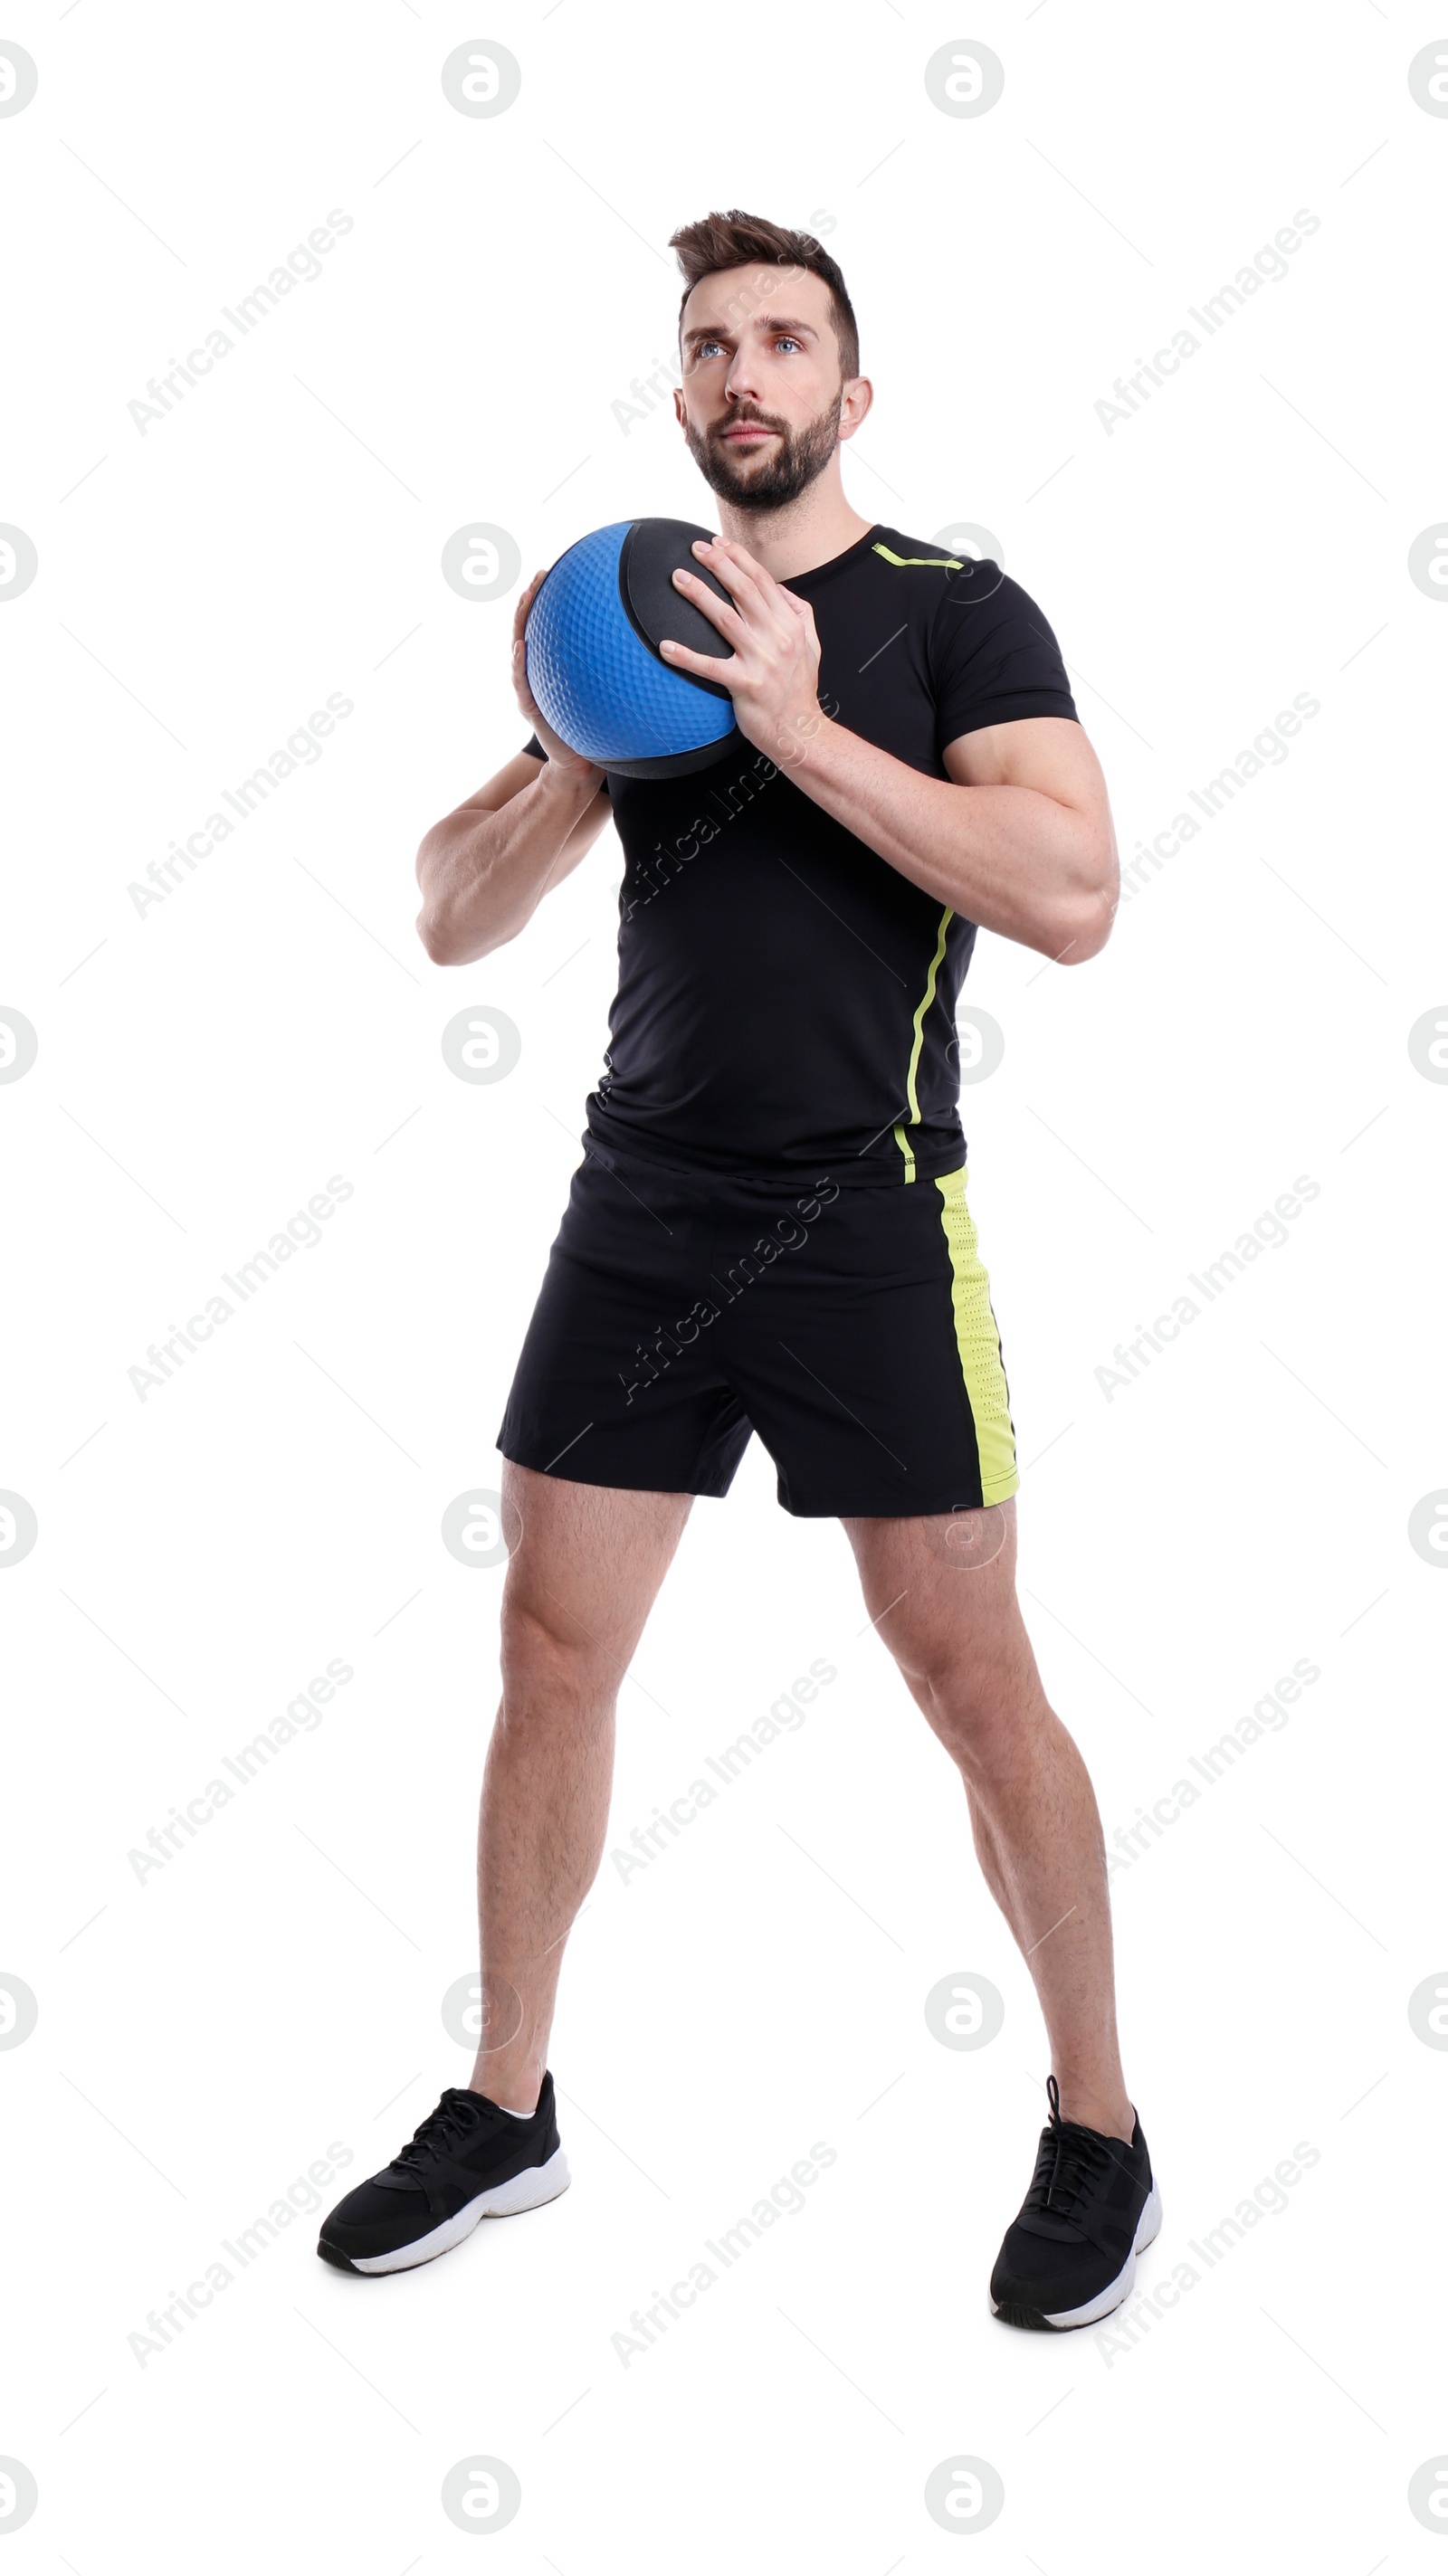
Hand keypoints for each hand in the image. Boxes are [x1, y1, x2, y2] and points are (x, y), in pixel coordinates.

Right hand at [512, 568, 603, 783]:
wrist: (582, 763)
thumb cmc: (599, 726)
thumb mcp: (609, 692)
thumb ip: (618, 668)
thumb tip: (655, 640)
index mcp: (556, 665)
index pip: (550, 626)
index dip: (550, 598)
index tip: (556, 571)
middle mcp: (539, 672)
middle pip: (530, 628)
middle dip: (532, 600)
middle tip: (539, 574)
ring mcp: (531, 688)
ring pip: (519, 649)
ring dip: (520, 622)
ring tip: (525, 598)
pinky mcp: (530, 707)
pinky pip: (522, 682)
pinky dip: (519, 663)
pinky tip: (521, 647)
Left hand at [660, 537, 825, 766]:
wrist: (800, 731)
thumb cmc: (799, 690)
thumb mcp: (810, 645)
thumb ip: (799, 613)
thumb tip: (780, 588)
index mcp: (791, 624)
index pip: (763, 581)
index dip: (739, 558)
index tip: (718, 543)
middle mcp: (778, 638)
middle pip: (743, 591)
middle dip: (718, 564)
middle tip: (695, 549)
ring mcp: (762, 661)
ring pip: (725, 618)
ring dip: (700, 595)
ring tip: (678, 579)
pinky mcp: (745, 686)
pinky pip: (710, 667)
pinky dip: (687, 656)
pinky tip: (666, 647)